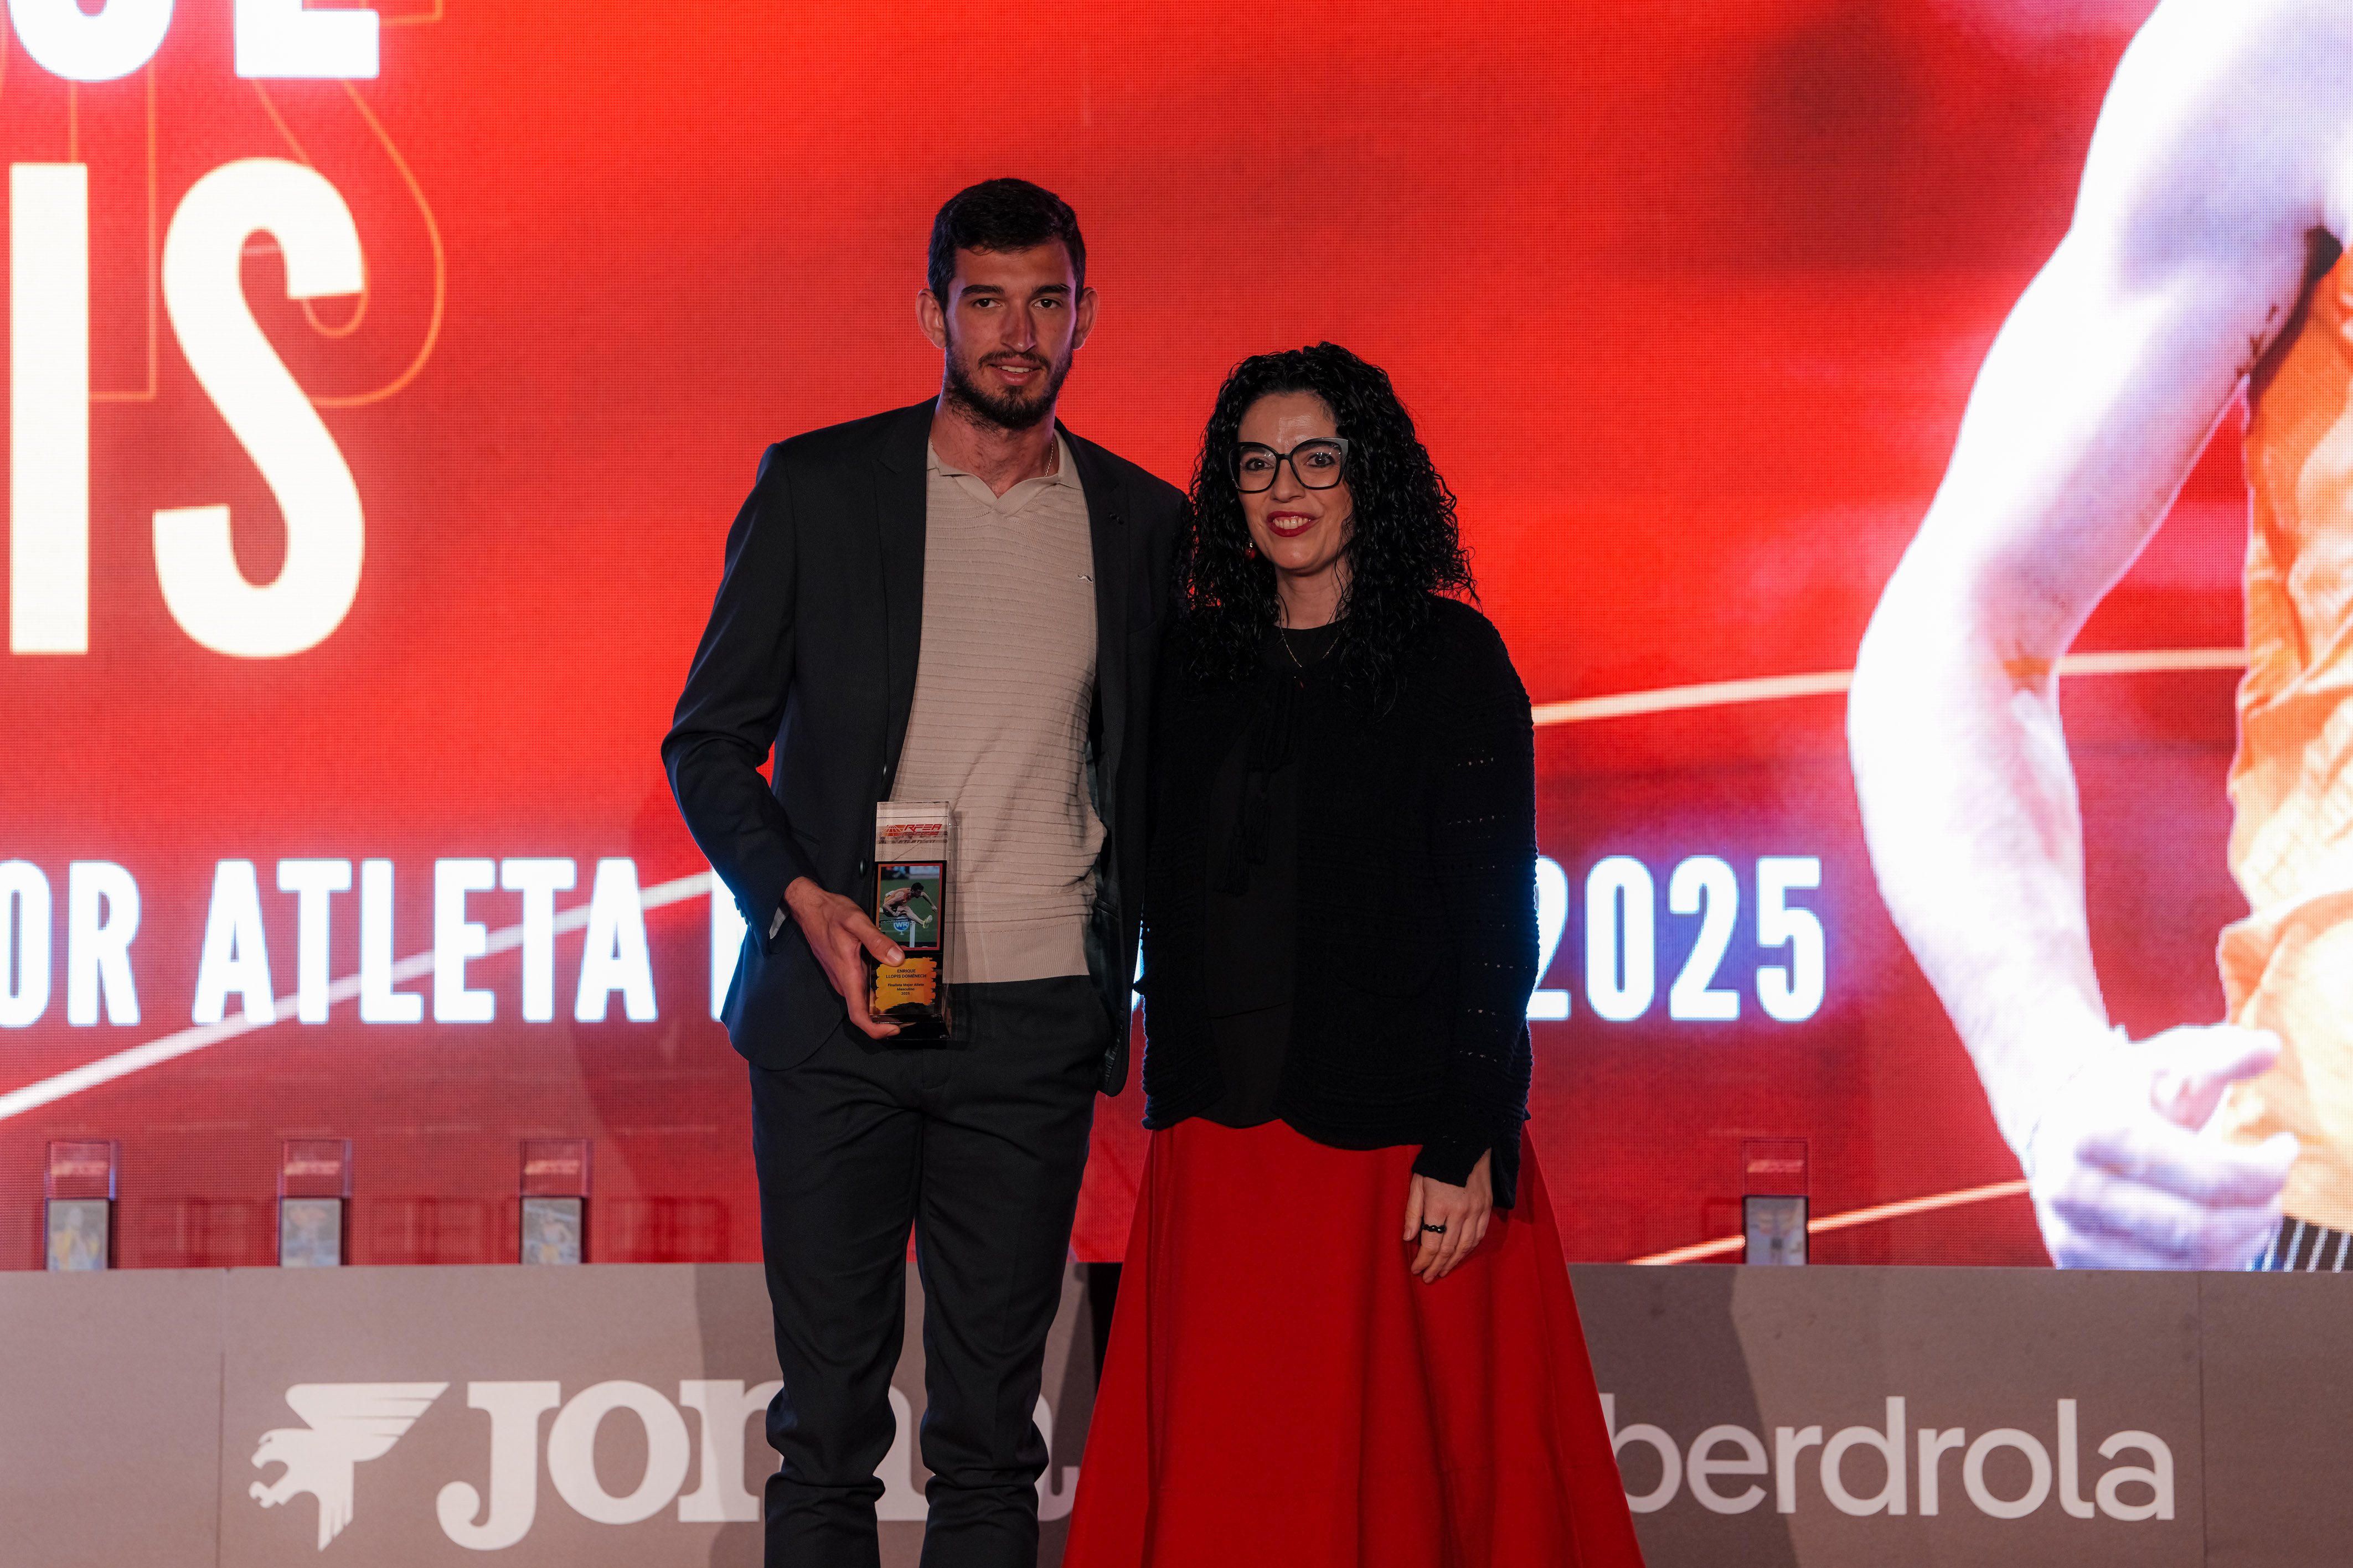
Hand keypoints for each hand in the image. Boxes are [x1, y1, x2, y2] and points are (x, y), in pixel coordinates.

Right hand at [784, 875, 901, 1039]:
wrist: (810, 907)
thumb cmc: (830, 913)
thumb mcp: (856, 921)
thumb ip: (876, 940)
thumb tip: (897, 959)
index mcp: (847, 975)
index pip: (858, 1015)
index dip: (876, 1029)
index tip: (894, 1029)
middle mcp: (844, 981)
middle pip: (865, 1010)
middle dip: (887, 1016)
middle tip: (912, 1009)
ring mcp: (844, 976)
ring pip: (864, 998)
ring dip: (883, 1001)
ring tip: (907, 994)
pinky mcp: (845, 970)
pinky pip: (862, 985)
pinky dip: (877, 987)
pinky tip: (892, 976)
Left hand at [1402, 1149, 1492, 1281]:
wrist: (1467, 1142)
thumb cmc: (1437, 1162)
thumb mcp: (1417, 1183)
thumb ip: (1413, 1212)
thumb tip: (1408, 1238)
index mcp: (1439, 1206)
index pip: (1430, 1243)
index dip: (1423, 1261)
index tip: (1416, 1270)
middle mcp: (1460, 1212)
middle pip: (1448, 1249)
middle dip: (1436, 1266)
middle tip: (1428, 1278)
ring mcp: (1476, 1211)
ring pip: (1465, 1246)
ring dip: (1454, 1262)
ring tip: (1443, 1271)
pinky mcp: (1487, 1208)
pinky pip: (1479, 1235)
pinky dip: (1469, 1249)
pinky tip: (1461, 1255)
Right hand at [2026, 1023, 2297, 1268]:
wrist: (2053, 1119)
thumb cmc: (2123, 1089)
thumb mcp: (2167, 1058)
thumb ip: (2220, 1052)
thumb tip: (2268, 1047)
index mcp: (2097, 1133)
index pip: (2211, 1177)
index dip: (2268, 1171)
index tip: (2284, 1150)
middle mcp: (2075, 1190)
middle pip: (2202, 1233)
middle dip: (2259, 1215)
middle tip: (2273, 1192)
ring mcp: (2071, 1234)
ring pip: (2188, 1271)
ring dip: (2241, 1246)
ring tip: (2251, 1212)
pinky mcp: (2076, 1265)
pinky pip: (2163, 1288)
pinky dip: (2208, 1269)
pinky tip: (2221, 1235)